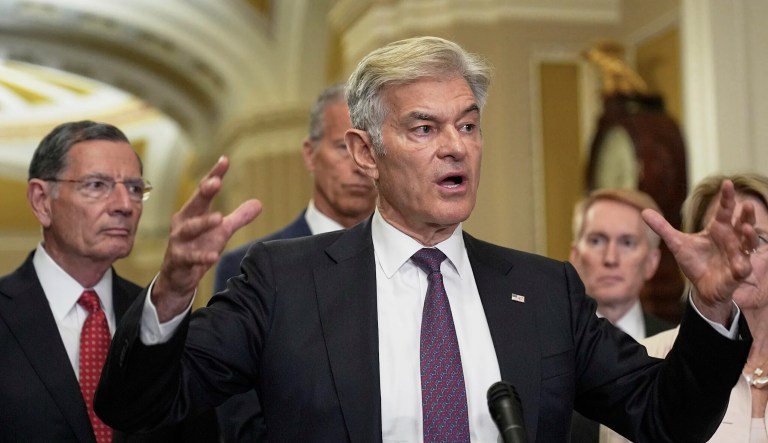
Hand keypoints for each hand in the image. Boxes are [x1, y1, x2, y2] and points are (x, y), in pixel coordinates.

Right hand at [152, 156, 261, 321]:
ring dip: (204, 223)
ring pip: (190, 229)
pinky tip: (213, 256)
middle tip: (216, 182)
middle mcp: (183, 222)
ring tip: (219, 218)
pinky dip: (201, 256)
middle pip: (194, 203)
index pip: (204, 190)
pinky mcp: (178, 259)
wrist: (178, 277)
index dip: (214, 175)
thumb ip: (238, 217)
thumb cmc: (198, 246)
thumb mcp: (221, 232)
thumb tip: (259, 203)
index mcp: (194, 211)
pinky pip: (190, 257)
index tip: (225, 160)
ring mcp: (178, 241)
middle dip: (204, 191)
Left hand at [642, 180, 758, 325]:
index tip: (727, 182)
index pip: (725, 209)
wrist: (700, 287)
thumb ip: (662, 228)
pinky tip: (742, 263)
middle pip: (743, 222)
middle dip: (747, 214)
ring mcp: (738, 254)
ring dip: (749, 236)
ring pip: (749, 242)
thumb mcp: (676, 243)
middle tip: (747, 204)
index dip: (727, 197)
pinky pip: (744, 267)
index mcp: (719, 228)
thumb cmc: (694, 261)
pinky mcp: (738, 271)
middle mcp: (732, 239)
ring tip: (745, 228)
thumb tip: (643, 211)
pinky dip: (744, 264)